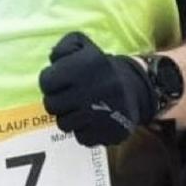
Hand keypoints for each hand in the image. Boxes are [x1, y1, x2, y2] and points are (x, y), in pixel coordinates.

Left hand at [38, 32, 156, 145]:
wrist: (138, 88)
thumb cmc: (102, 69)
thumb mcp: (86, 48)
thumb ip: (64, 48)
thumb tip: (53, 57)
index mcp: (87, 66)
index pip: (47, 80)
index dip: (52, 81)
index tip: (63, 81)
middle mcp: (94, 89)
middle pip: (52, 105)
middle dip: (59, 101)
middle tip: (72, 96)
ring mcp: (101, 113)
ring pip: (64, 124)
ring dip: (71, 117)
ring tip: (83, 108)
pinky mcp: (109, 132)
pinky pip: (82, 137)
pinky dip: (86, 131)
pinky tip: (94, 120)